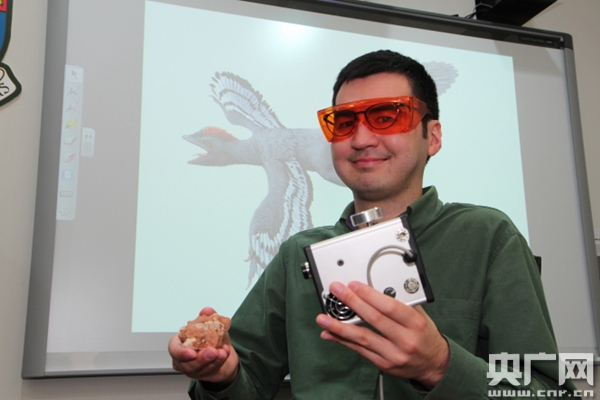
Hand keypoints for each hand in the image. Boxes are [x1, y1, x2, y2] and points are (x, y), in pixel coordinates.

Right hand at [168, 307, 238, 386]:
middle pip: (187, 364)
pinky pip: (211, 370)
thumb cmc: (211, 339)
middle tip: (212, 351)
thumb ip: (208, 317)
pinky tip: (225, 353)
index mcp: (180, 344)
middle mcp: (183, 359)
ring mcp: (193, 369)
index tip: (192, 352)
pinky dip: (219, 361)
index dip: (181, 352)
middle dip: (201, 358)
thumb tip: (207, 311)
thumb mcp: (211, 325)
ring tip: (222, 352)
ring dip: (212, 360)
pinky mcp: (204, 375)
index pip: (174, 350)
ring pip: (199, 369)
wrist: (223, 352)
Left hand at [315, 281, 448, 388]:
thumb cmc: (425, 336)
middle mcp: (404, 340)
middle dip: (352, 303)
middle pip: (373, 319)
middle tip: (336, 292)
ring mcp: (393, 354)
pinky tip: (330, 333)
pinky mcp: (383, 364)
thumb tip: (374, 288)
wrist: (434, 364)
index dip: (369, 295)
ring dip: (339, 327)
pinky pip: (359, 350)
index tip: (354, 285)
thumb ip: (400, 302)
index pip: (389, 307)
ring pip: (362, 338)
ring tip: (323, 318)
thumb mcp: (420, 315)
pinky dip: (342, 340)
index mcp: (415, 323)